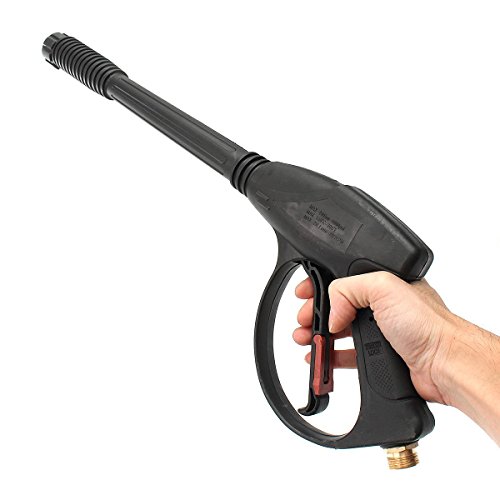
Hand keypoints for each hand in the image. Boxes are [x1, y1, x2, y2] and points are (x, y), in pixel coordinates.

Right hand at [293, 271, 454, 403]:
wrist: (445, 364)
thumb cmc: (428, 323)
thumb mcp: (383, 287)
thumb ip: (347, 289)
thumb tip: (331, 312)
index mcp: (381, 284)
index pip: (342, 279)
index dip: (319, 285)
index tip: (303, 294)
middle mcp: (380, 305)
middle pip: (336, 306)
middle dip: (314, 313)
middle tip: (302, 320)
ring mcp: (379, 330)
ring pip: (339, 331)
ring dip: (318, 335)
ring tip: (303, 339)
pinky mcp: (378, 354)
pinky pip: (347, 353)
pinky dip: (330, 355)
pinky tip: (319, 357)